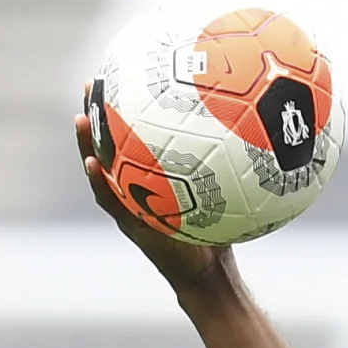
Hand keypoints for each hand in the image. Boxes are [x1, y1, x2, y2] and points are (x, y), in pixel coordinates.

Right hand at [75, 80, 232, 291]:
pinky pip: (110, 200)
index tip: (127, 76)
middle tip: (92, 84)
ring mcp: (128, 205)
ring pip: (101, 169)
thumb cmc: (221, 229)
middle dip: (101, 114)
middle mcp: (136, 187)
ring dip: (88, 144)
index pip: (138, 136)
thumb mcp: (228, 192)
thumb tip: (266, 132)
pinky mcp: (130, 224)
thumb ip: (235, 166)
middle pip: (114, 145)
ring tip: (81, 118)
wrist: (208, 270)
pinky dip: (98, 182)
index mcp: (154, 177)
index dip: (129, 109)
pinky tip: (91, 163)